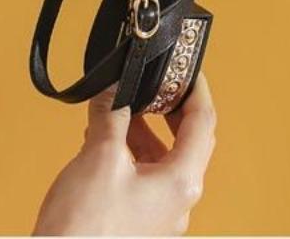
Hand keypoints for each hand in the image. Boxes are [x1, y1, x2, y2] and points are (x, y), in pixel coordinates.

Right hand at [33, 73, 216, 235]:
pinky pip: (143, 176)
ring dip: (145, 129)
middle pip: (187, 142)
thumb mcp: (100, 155)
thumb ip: (112, 113)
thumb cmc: (85, 229)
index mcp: (180, 183)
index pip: (203, 123)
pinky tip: (106, 138)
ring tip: (123, 106)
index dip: (196, 89)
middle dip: (171, 108)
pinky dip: (130, 150)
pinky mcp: (136, 221)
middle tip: (158, 82)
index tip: (188, 67)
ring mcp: (157, 215)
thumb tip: (115, 88)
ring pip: (162, 160)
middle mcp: (176, 202)